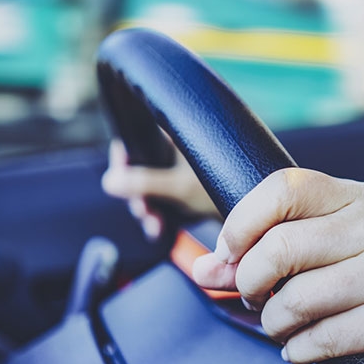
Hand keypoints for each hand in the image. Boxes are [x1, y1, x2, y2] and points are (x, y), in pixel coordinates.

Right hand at [101, 138, 219, 238]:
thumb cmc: (225, 187)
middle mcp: (179, 148)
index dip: (124, 156)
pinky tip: (159, 229)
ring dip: (147, 207)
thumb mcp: (179, 187)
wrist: (255, 216)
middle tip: (142, 210)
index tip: (118, 176)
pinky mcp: (189, 188)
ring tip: (153, 225)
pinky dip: (160, 213)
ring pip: (152, 185)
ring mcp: (184, 169)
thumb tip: (109, 182)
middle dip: (137, 193)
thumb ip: (143, 183)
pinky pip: (165, 198)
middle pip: (141, 165)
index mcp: (176, 134)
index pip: (137, 135)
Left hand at [191, 169, 363, 363]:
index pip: (283, 188)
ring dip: (274, 323)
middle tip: (255, 300)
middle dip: (249, 283)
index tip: (227, 257)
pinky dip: (299, 350)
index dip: (241, 223)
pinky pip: (325, 337)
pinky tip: (304, 348)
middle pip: (281, 246)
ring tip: (282, 327)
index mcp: (359, 197)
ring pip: (298, 298)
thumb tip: (204, 269)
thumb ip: (270, 254)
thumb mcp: (334, 254)